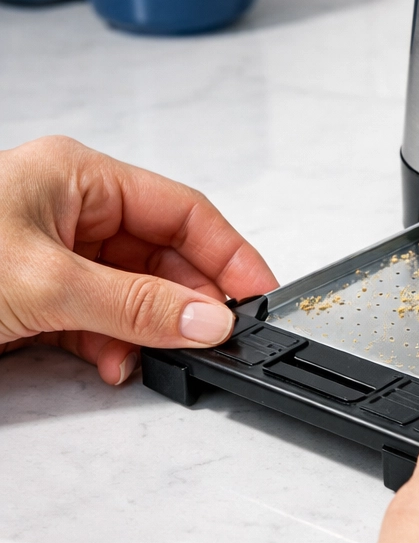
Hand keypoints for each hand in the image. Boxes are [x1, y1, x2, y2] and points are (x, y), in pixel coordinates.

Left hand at [0, 136, 276, 384]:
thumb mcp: (44, 282)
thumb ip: (133, 305)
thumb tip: (206, 320)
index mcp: (78, 179)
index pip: (181, 212)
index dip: (227, 253)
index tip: (258, 294)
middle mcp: (70, 213)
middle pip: (161, 256)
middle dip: (188, 300)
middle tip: (216, 336)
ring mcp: (51, 258)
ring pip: (131, 294)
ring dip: (149, 331)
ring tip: (166, 356)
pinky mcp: (35, 301)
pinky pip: (96, 322)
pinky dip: (112, 346)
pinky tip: (119, 363)